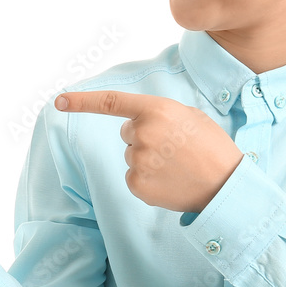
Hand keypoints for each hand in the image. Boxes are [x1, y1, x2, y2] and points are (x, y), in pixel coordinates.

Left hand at [55, 91, 242, 212]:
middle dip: (145, 138)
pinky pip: (134, 177)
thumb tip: (137, 125)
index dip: (82, 101)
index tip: (59, 101)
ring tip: (178, 166)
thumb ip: (159, 115)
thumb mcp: (189, 117)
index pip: (111, 102)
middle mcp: (142, 133)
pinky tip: (170, 181)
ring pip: (132, 156)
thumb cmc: (211, 147)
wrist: (226, 185)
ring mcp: (138, 161)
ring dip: (149, 160)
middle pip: (127, 133)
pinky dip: (149, 180)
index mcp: (157, 110)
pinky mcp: (137, 185)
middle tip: (175, 148)